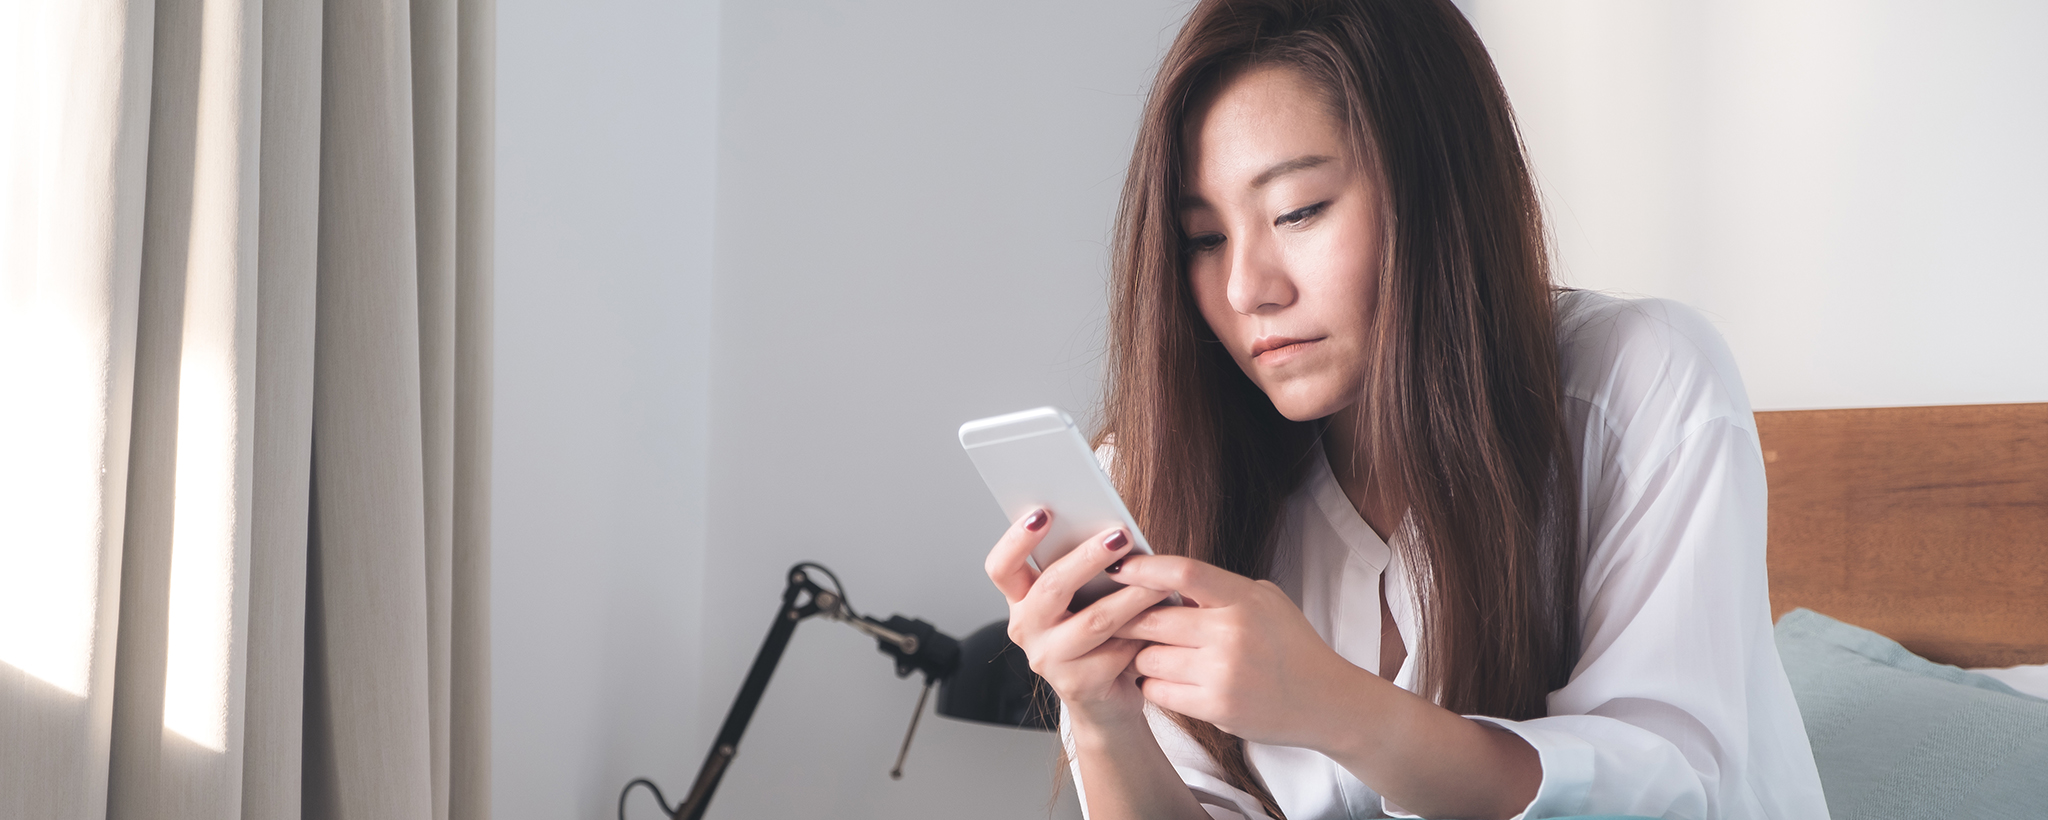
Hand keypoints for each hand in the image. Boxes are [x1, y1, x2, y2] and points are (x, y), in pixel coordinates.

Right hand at [984, 509, 1172, 726]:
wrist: (1105, 701)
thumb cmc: (1099, 637)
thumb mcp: (1084, 599)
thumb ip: (1086, 570)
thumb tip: (1114, 531)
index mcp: (1021, 599)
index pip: (1001, 567)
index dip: (1016, 539)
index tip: (1044, 512)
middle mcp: (1026, 628)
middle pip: (1050, 587)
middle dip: (1088, 557)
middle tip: (1120, 536)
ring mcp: (1048, 659)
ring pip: (1093, 620)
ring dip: (1131, 596)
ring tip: (1159, 580)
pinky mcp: (1077, 684)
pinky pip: (1115, 651)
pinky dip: (1142, 633)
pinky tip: (1163, 622)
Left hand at [1109, 554, 1374, 750]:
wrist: (1325, 699)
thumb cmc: (1291, 645)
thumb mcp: (1264, 602)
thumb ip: (1219, 590)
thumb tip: (1161, 580)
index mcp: (1245, 599)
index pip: (1184, 572)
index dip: (1144, 568)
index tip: (1119, 568)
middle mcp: (1233, 633)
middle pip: (1153, 619)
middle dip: (1130, 619)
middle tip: (1120, 620)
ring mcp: (1224, 673)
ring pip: (1149, 658)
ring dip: (1143, 656)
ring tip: (1153, 653)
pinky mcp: (1216, 708)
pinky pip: (1158, 691)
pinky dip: (1153, 685)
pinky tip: (1163, 679)